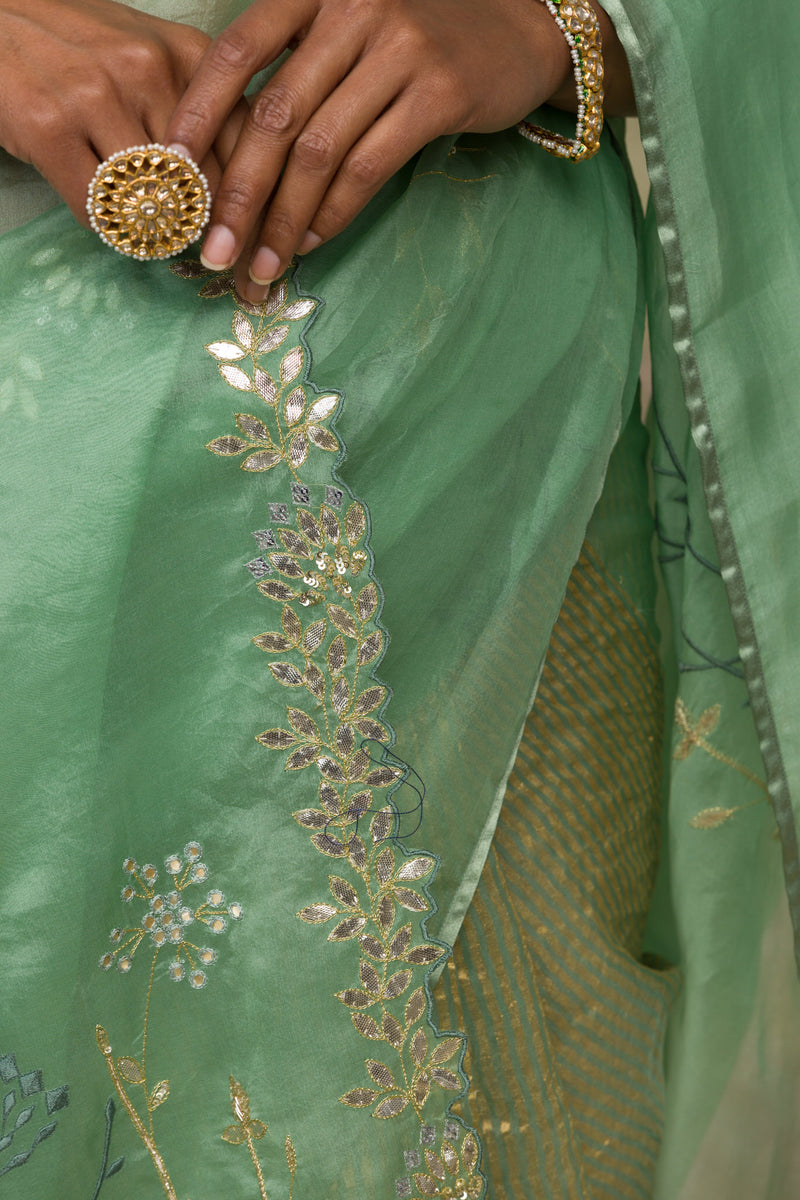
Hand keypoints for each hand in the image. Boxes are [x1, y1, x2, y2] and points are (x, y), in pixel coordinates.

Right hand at [0, 0, 247, 226]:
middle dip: (219, 236)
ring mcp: (96, 97)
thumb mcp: (159, 61)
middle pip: (208, 186)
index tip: (268, 248)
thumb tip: (252, 191)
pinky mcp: (49, 128)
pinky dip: (109, 228)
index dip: (261, 209)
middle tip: (226, 267)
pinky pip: (99, 209)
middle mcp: (149, 70)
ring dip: (160, 234)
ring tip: (162, 237)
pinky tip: (111, 219)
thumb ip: (206, 114)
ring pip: (153, 203)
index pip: (249, 148)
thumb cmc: (85, 48)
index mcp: (191, 56)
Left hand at [164, 0, 580, 302]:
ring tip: (260, 266)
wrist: (521, 22)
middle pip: (274, 115)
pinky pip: (368, 167)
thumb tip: (228, 153)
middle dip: (236, 193)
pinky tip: (313, 242)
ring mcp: (399, 48)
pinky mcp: (439, 93)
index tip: (169, 171)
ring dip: (283, 220)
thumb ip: (295, 65)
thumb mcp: (348, 23)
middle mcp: (352, 7)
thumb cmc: (417, 32)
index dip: (198, 113)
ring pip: (318, 151)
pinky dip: (334, 213)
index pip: (238, 49)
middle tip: (212, 249)